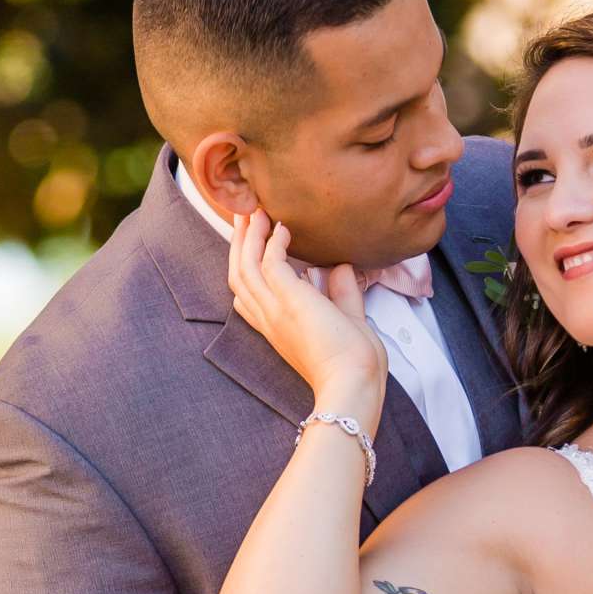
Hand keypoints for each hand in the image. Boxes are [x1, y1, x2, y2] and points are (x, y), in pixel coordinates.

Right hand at [228, 209, 387, 412]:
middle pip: (238, 274)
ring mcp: (274, 310)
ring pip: (244, 266)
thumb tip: (341, 267)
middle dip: (239, 242)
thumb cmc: (353, 362)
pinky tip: (283, 228)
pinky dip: (272, 242)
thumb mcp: (348, 320)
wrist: (355, 383)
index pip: (248, 296)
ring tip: (256, 211)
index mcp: (277, 327)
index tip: (254, 241)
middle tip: (245, 214)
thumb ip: (342, 294)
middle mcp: (269, 319)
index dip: (245, 266)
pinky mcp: (288, 301)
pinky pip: (268, 263)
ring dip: (249, 236)